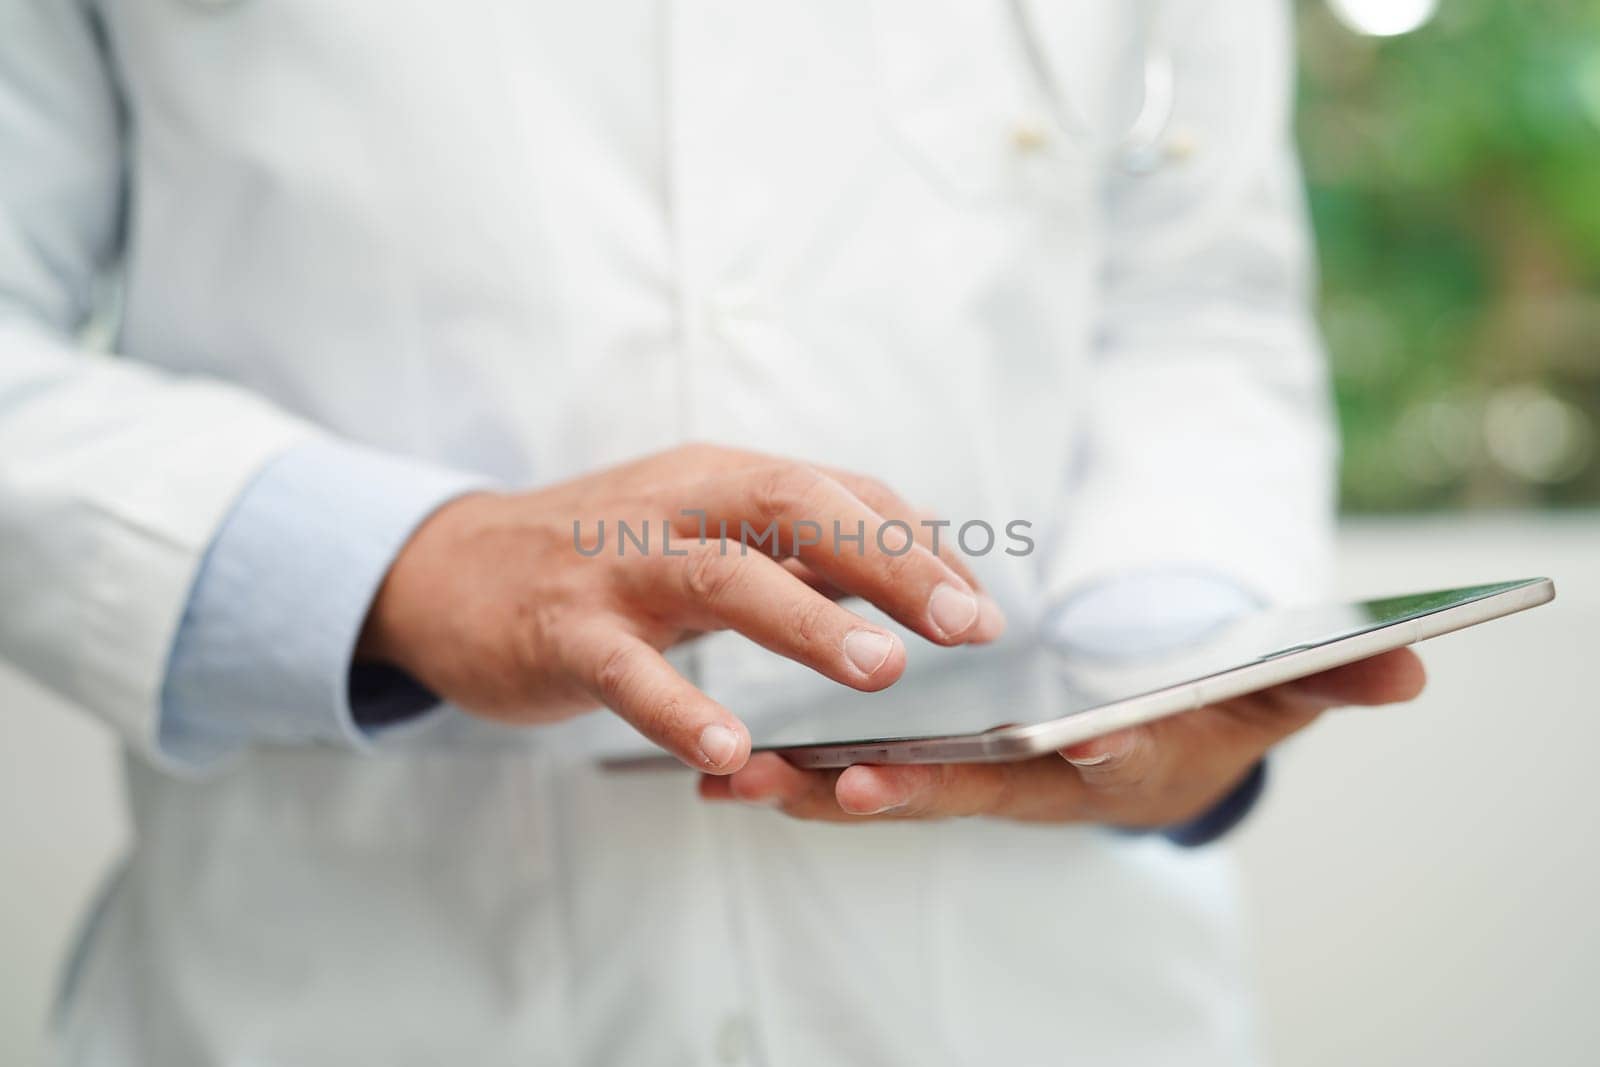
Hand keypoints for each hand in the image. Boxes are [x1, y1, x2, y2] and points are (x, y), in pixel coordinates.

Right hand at [358, 444, 1003, 771]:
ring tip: (880, 668)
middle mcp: (678, 507)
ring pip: (720, 577)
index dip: (918, 548)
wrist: (448, 569)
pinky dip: (678, 707)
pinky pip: (627, 670)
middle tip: (963, 626)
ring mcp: (617, 566)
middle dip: (888, 563)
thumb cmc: (600, 557)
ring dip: (806, 620)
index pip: (841, 495)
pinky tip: (728, 749)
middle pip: (794, 508)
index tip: (981, 610)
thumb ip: (799, 544)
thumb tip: (920, 548)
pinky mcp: (563, 631)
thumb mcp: (704, 530)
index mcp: (722, 480)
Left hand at [698, 647, 1424, 823]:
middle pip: (960, 792)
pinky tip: (733, 773)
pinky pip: (863, 777)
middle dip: (889, 793)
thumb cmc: (1209, 716)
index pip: (1078, 767)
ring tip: (734, 779)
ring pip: (892, 793)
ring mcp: (978, 782)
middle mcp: (1034, 784)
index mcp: (1109, 761)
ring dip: (813, 788)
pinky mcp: (935, 768)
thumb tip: (1412, 664)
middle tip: (812, 786)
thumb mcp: (1271, 695)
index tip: (999, 753)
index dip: (1048, 760)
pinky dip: (800, 779)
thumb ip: (1327, 680)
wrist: (1159, 744)